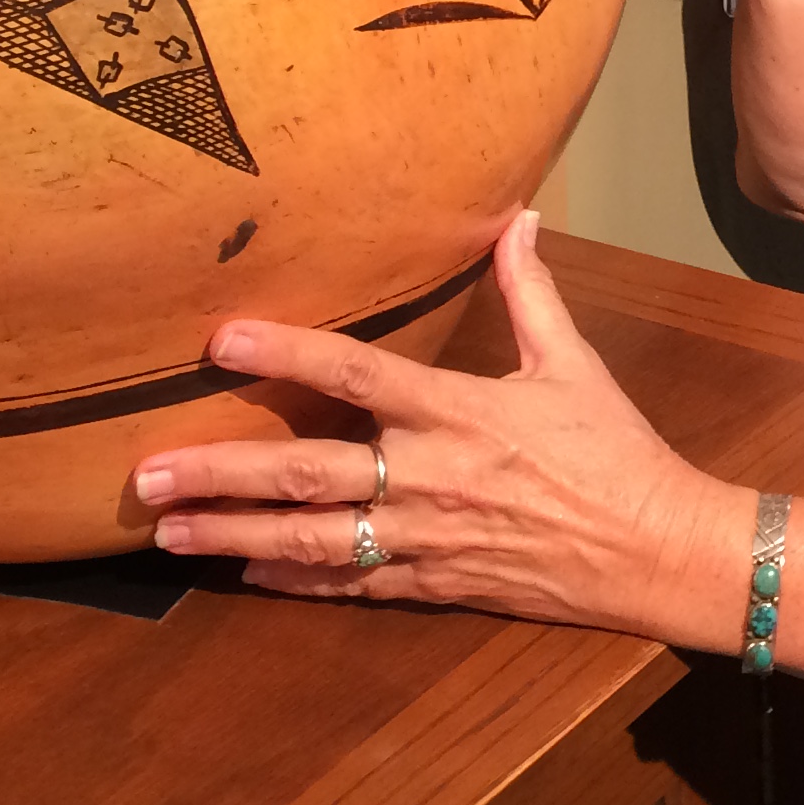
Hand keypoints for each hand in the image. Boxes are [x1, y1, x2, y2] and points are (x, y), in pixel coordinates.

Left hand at [133, 213, 753, 643]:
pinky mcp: (438, 585)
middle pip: (308, 475)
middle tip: (144, 473)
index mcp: (462, 413)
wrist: (659, 551)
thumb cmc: (618, 451)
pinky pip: (353, 587)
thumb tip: (519, 217)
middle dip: (221, 474)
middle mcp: (432, 478)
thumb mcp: (576, 364)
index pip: (357, 376)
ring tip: (167, 532)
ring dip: (235, 536)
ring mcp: (429, 539)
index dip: (286, 355)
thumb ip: (531, 291)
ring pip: (313, 541)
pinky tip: (243, 574)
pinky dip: (295, 581)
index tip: (220, 341)